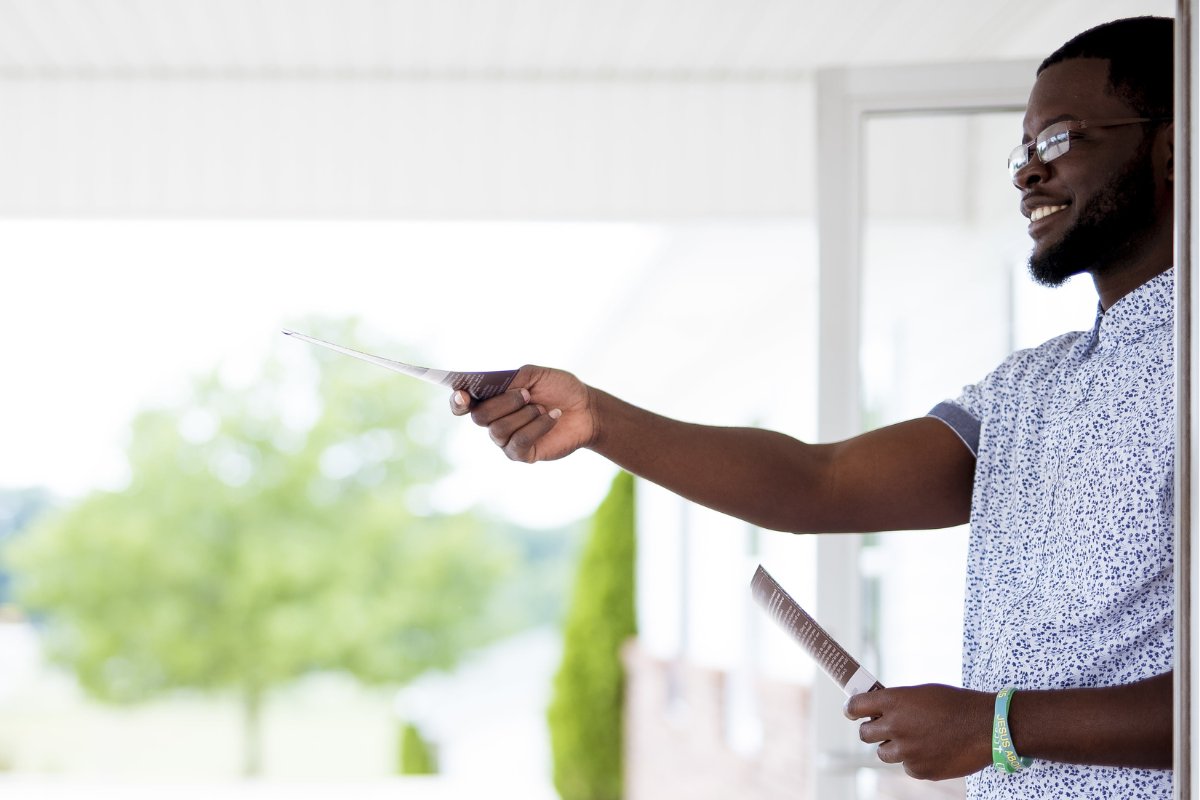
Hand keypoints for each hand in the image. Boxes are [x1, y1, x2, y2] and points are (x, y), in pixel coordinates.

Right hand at [448, 366, 597, 462]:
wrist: (586, 408)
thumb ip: (512, 378)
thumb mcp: (535, 374)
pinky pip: (519, 442)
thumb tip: (496, 389)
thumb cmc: (559, 389)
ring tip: (542, 407)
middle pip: (479, 417)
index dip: (457, 401)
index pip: (462, 404)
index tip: (462, 394)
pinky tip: (553, 416)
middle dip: (504, 403)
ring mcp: (506, 440)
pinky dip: (538, 426)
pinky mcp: (522, 454)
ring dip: (523, 415)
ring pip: (498, 430)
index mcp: (492, 399)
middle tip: (527, 394)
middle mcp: (494, 420)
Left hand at [845, 684, 992, 780]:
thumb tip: (877, 710)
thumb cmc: (955, 704)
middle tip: (883, 727)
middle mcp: (895, 726)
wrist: (986, 726)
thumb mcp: (921, 694)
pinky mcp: (919, 770)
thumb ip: (896, 703)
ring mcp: (906, 751)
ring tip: (915, 738)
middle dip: (872, 730)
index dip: (851, 709)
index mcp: (893, 701)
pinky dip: (915, 760)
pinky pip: (906, 766)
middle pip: (865, 734)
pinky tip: (932, 750)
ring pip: (884, 753)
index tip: (851, 712)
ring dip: (894, 747)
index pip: (855, 706)